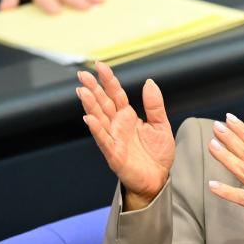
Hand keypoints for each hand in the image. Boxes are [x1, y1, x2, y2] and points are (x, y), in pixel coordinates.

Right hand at [77, 62, 174, 210]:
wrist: (158, 179)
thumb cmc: (157, 155)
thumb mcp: (161, 125)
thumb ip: (154, 105)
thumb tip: (149, 81)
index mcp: (128, 117)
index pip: (116, 94)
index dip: (108, 80)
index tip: (100, 65)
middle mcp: (117, 125)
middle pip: (102, 103)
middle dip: (93, 88)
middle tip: (82, 74)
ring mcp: (113, 139)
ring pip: (99, 118)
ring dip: (90, 105)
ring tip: (82, 91)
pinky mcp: (114, 154)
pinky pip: (103, 139)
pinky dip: (96, 129)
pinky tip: (88, 118)